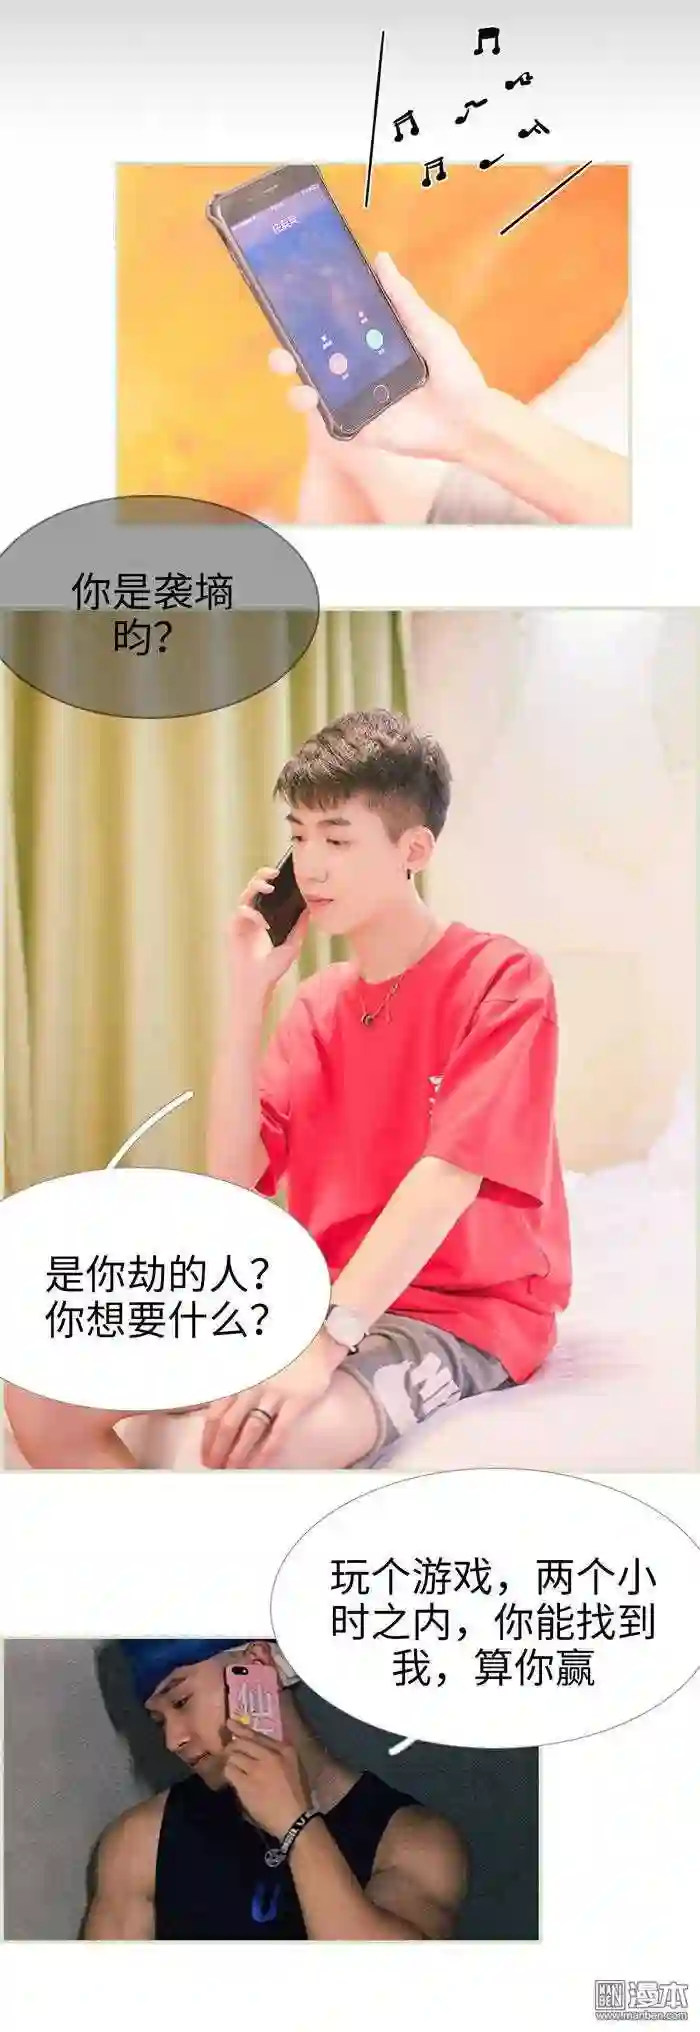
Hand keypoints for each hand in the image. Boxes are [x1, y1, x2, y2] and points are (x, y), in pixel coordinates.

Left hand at [201, 1330, 338, 1467]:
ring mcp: (275, 1393)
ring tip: (231, 1470)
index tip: (205, 1450)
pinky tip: (259, 1464)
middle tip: (214, 1466)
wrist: (317, 1330)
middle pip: (228, 1423)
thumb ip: (237, 1374)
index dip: (208, 1434)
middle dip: (219, 1448)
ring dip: (238, 1453)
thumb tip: (220, 1398)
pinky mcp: (297, 1400)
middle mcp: (252, 1384)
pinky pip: (278, 1430)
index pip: (216, 1409)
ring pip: (250, 1430)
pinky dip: (266, 1450)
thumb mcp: (252, 1353)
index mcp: (238, 1373)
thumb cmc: (284, 1342)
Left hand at [222, 1720, 311, 1838]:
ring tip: (234, 1769)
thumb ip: (279, 1754)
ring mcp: (257, 1769)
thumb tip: (258, 1747)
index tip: (230, 1723)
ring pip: (233, 1755)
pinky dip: (230, 1773)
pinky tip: (234, 1779)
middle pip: (242, 1742)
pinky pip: (230, 1771)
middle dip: (233, 1745)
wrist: (295, 1820)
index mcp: (285, 1750)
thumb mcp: (295, 1767)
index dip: (241, 1729)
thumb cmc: (297, 1796)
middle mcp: (270, 1755)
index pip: (257, 1735)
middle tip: (229, 1752)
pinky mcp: (246, 1784)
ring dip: (231, 1761)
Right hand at [226, 866, 308, 998]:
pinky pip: (241, 912)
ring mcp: (240, 922)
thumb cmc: (272, 969)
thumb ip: (299, 926)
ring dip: (256, 887)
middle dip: (263, 876)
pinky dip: (252, 914)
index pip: (266, 892)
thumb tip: (310, 907)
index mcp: (263, 917)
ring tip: (269, 887)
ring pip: (245, 895)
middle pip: (254, 887)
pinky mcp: (232, 929)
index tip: (286, 872)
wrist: (257, 986)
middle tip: (275, 873)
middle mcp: (251, 916)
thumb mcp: (292, 945)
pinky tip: (263, 923)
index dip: (273, 879)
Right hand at [269, 251, 490, 464]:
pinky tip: (309, 395)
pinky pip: (330, 419)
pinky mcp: (360, 427)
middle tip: (280, 350)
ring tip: (290, 370)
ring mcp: (356, 402)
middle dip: (288, 355)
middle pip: (314, 363)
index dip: (309, 322)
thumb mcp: (426, 326)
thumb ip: (401, 298)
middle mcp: (358, 374)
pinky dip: (314, 408)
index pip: (333, 333)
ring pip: (314, 391)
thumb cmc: (453, 371)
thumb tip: (379, 259)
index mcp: (372, 347)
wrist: (466, 418)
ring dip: (295, 381)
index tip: (290, 307)